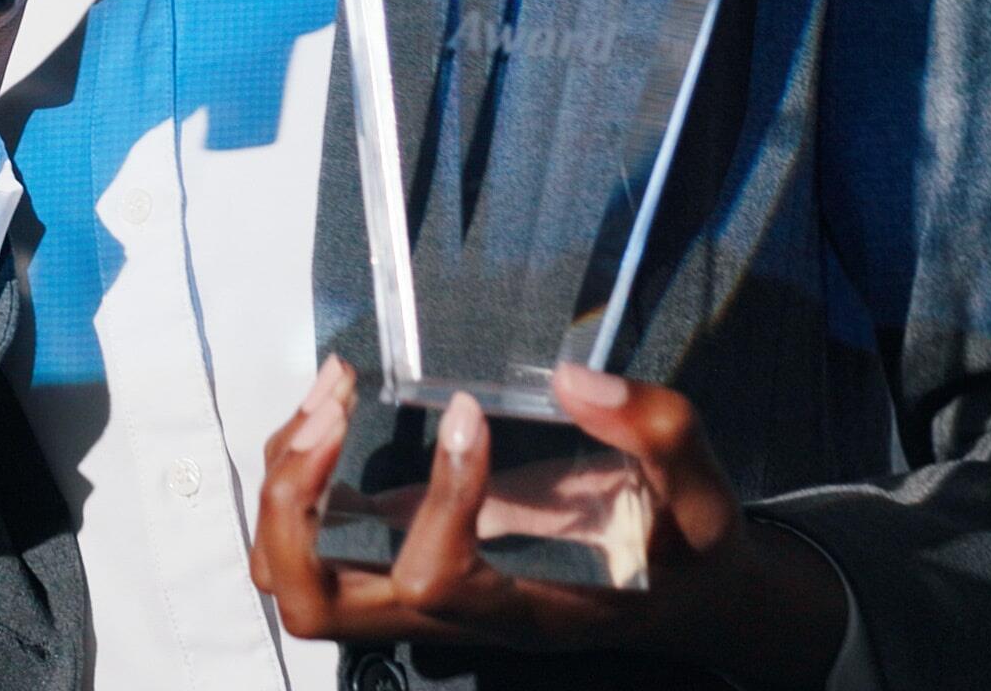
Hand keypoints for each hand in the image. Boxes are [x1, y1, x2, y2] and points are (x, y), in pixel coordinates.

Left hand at [246, 359, 846, 688]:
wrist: (677, 589)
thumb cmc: (686, 547)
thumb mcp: (704, 499)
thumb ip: (659, 436)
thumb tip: (572, 378)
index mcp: (521, 608)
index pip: (437, 581)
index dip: (440, 498)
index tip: (475, 412)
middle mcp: (449, 611)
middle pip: (315, 603)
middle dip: (297, 504)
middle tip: (337, 407)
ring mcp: (410, 582)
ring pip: (290, 572)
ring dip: (287, 479)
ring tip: (332, 390)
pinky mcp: (398, 543)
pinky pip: (311, 527)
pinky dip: (300, 458)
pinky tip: (340, 391)